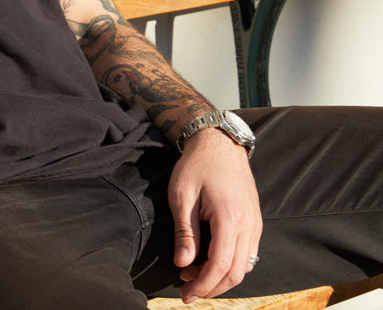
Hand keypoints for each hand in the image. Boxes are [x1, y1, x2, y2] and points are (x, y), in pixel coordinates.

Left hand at [167, 127, 262, 303]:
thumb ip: (185, 232)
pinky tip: (209, 260)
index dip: (203, 284)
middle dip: (211, 287)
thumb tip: (183, 264)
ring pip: (245, 266)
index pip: (221, 265)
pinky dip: (230, 265)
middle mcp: (249, 224)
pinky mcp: (255, 221)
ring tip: (192, 273)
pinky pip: (248, 254)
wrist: (219, 142)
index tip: (185, 294)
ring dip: (220, 277)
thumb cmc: (197, 164)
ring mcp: (256, 223)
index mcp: (230, 216)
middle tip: (186, 289)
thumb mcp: (182, 195)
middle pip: (236, 272)